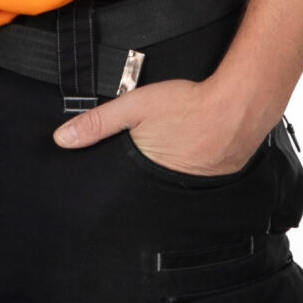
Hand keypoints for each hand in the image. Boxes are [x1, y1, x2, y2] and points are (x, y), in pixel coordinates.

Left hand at [52, 76, 267, 177]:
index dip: (114, 196)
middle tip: (139, 176)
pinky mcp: (219, 177)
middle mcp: (171, 187)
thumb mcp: (134, 107)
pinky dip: (192, 172)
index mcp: (147, 175)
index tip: (104, 199)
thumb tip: (62, 139)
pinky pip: (198, 182)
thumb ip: (97, 123)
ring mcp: (197, 186)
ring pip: (172, 189)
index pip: (122, 196)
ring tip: (167, 163)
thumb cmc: (189, 104)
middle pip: (147, 195)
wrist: (240, 103)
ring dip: (166, 181)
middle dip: (139, 189)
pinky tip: (193, 155)